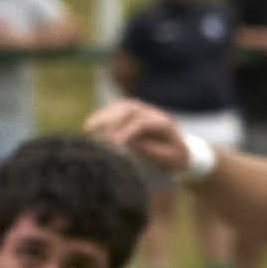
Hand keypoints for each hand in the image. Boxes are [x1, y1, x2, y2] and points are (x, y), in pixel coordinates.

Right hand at [84, 99, 204, 184]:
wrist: (178, 148)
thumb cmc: (174, 158)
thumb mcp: (169, 160)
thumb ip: (152, 152)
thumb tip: (128, 144)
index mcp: (163, 124)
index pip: (142, 123)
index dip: (126, 132)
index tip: (113, 144)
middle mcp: (151, 112)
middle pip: (128, 110)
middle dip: (110, 121)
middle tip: (95, 134)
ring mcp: (139, 109)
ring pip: (118, 107)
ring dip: (102, 117)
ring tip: (88, 130)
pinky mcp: (128, 110)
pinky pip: (112, 109)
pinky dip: (100, 117)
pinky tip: (90, 127)